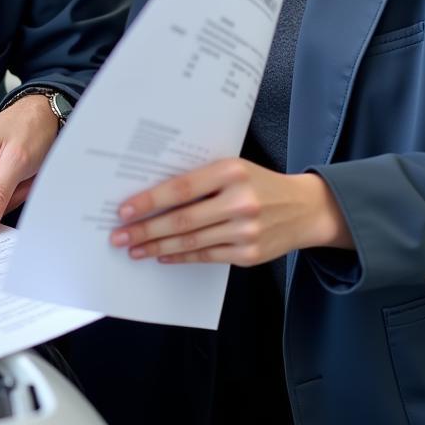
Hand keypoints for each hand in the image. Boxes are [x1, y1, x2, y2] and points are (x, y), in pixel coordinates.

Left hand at [109, 158, 352, 265]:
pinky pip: (205, 256)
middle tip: (120, 236)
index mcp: (232, 171)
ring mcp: (245, 230)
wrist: (305, 208)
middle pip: (182, 219)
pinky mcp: (248, 254)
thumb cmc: (259, 183)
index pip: (181, 187)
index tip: (125, 209)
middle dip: (146, 229)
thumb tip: (153, 194)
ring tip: (134, 249)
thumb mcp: (234, 168)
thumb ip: (201, 179)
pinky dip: (180, 256)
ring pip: (191, 241)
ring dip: (157, 246)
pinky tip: (162, 255)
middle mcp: (240, 201)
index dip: (150, 200)